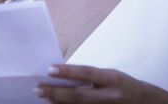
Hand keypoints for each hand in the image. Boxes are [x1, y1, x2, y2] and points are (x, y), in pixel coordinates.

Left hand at [35, 64, 167, 102]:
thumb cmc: (129, 88)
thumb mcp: (113, 77)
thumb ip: (92, 78)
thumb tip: (66, 77)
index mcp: (112, 79)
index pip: (87, 73)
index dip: (68, 72)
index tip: (50, 69)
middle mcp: (111, 96)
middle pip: (79, 96)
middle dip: (56, 93)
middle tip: (38, 89)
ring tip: (44, 98)